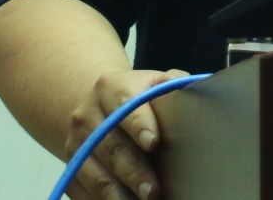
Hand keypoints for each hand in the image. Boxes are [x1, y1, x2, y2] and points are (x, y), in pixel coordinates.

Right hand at [63, 67, 188, 199]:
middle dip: (133, 171)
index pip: (125, 104)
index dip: (139, 123)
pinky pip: (83, 190)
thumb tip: (201, 95)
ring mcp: (76, 144)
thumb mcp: (155, 83)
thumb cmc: (139, 98)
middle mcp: (87, 115)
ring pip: (94, 174)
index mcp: (111, 87)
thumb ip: (175, 87)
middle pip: (110, 146)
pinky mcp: (70, 168)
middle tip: (153, 190)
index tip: (153, 142)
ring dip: (118, 194)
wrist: (97, 107)